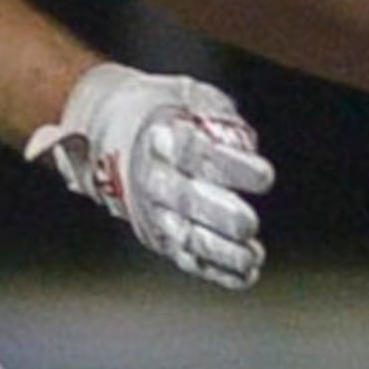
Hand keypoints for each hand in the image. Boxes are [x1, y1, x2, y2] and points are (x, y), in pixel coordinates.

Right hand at [28, 62, 274, 288]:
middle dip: (219, 215)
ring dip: (220, 253)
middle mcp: (153, 177)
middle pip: (186, 201)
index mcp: (161, 137)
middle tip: (248, 223)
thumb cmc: (160, 111)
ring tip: (252, 258)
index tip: (264, 177)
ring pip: (185, 237)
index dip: (231, 167)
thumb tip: (245, 144)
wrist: (104, 131)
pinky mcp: (157, 234)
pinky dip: (215, 269)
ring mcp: (152, 210)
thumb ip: (217, 115)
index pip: (197, 153)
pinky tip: (245, 274)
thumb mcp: (186, 95)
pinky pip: (186, 256)